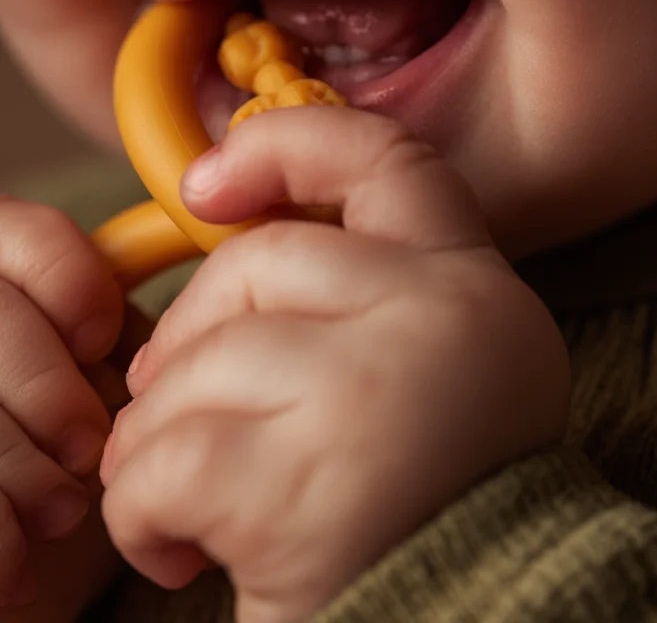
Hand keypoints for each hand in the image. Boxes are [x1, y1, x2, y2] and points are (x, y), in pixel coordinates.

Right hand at [0, 198, 128, 607]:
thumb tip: (191, 310)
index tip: (101, 339)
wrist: (24, 551)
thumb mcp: (99, 379)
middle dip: (45, 383)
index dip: (67, 279)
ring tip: (61, 509)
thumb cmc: (72, 452)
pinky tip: (17, 549)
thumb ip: (119, 333)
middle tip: (85, 445)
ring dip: (17, 461)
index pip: (18, 229)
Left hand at [100, 108, 569, 622]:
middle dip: (191, 333)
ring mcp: (380, 389)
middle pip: (260, 260)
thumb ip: (355, 296)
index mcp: (477, 291)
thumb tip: (222, 232)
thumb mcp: (426, 374)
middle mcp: (445, 318)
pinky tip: (179, 547)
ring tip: (193, 505)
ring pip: (203, 360)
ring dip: (162, 438)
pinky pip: (169, 455)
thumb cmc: (421, 510)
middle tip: (184, 409)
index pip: (388, 161)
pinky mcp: (311, 480)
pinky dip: (143, 506)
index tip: (209, 181)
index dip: (291, 145)